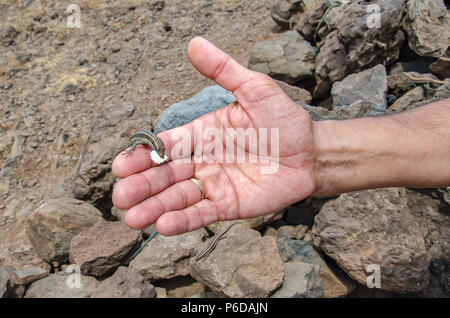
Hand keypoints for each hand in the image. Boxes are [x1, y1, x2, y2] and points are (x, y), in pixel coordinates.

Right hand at [112, 37, 316, 235]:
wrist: (310, 153)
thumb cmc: (283, 120)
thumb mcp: (254, 88)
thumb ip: (224, 70)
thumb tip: (194, 43)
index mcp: (201, 133)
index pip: (165, 145)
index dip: (143, 155)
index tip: (121, 166)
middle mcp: (201, 160)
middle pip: (165, 174)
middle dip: (142, 185)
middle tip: (120, 197)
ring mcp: (214, 184)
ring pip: (178, 197)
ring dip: (155, 207)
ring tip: (133, 218)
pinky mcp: (228, 205)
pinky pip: (202, 213)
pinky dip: (183, 220)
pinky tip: (163, 226)